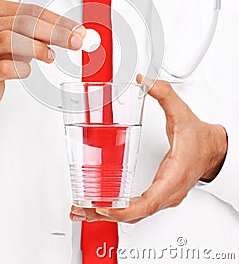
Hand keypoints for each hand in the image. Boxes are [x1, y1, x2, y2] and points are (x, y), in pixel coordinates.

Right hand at [0, 0, 84, 119]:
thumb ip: (41, 33)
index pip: (30, 10)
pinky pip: (3, 67)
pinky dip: (21, 68)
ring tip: (50, 56)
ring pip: (10, 40)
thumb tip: (72, 34)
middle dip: (54, 32)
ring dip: (37, 48)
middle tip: (74, 42)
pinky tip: (27, 70)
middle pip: (23, 23)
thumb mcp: (19, 38)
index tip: (76, 30)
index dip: (57, 20)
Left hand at [70, 75, 227, 223]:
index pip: (148, 203)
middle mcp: (167, 193)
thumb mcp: (182, 114)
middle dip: (106, 213)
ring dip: (107, 214)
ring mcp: (163, 196)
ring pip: (134, 215)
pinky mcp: (159, 194)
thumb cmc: (201, 139)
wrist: (215, 150)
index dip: (124, 209)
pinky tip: (100, 206)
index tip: (104, 208)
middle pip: (135, 214)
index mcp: (173, 177)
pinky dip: (117, 210)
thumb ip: (164, 94)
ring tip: (82, 210)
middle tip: (80, 208)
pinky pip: (137, 209)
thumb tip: (144, 80)